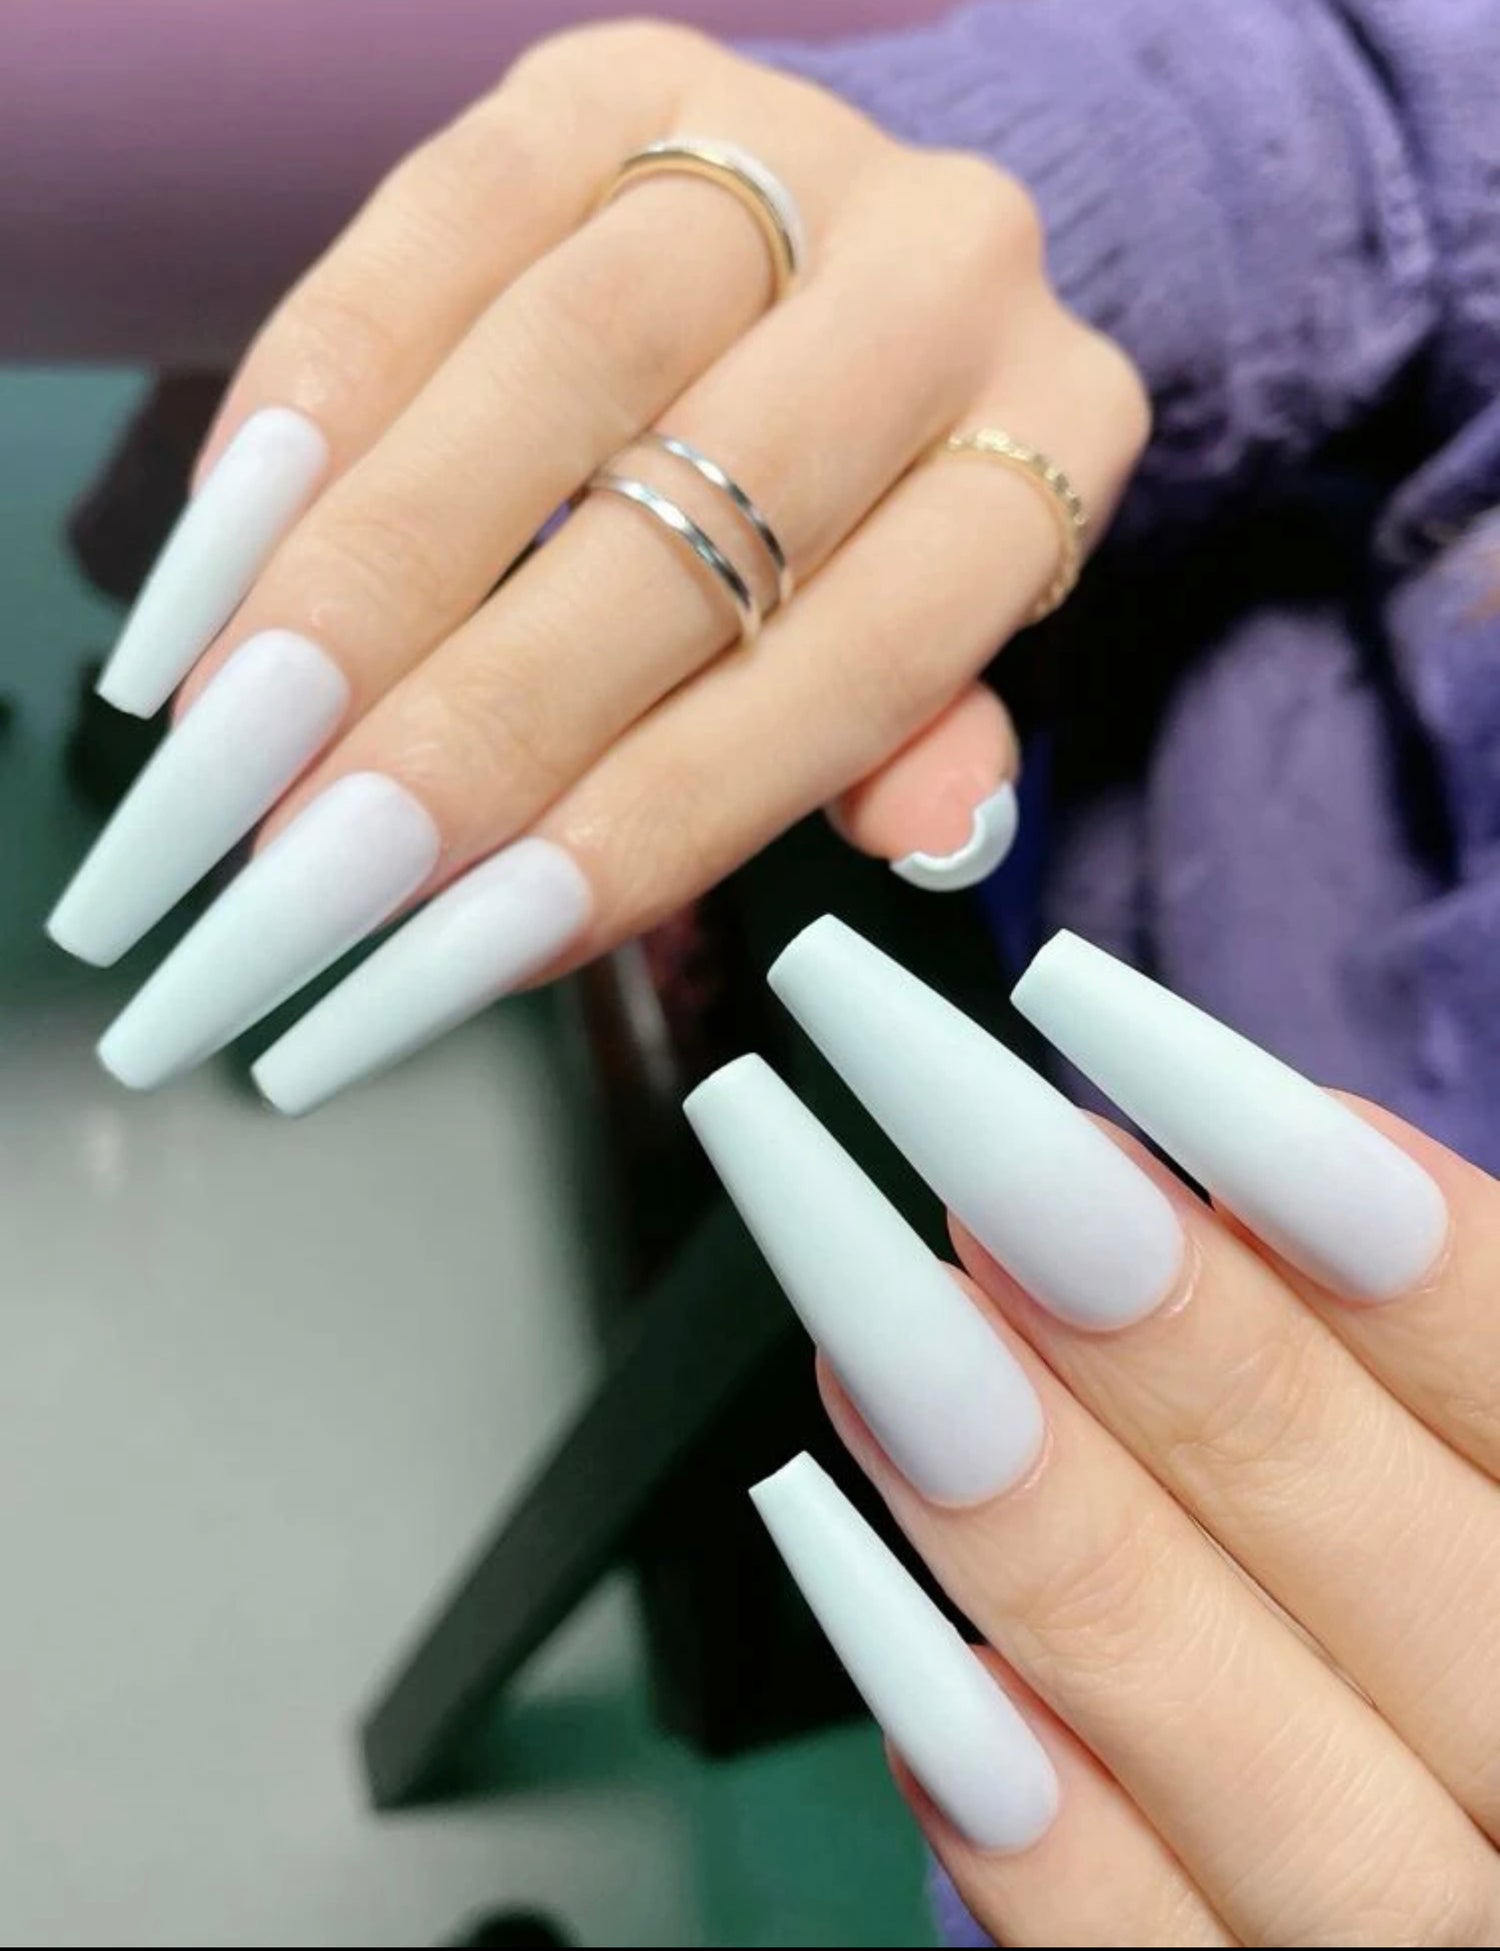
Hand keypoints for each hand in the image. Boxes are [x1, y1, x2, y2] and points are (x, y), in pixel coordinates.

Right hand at [49, 20, 1145, 1106]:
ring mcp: (777, 149)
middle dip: (488, 708)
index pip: (862, 662)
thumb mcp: (925, 617)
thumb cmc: (874, 492)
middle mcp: (938, 269)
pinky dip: (318, 400)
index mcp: (1046, 433)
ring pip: (557, 368)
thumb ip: (915, 729)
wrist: (850, 244)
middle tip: (324, 856)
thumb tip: (924, 828)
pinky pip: (435, 231)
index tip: (492, 933)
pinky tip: (230, 543)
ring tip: (241, 726)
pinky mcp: (609, 81)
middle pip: (700, 516)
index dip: (665, 811)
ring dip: (375, 568)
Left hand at [690, 921, 1499, 1947]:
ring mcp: (1397, 1928)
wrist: (1485, 1895)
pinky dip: (960, 1723)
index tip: (1083, 1005)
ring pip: (1182, 1688)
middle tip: (915, 1086)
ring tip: (849, 1272)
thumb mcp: (1493, 1452)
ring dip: (999, 1455)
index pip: (1493, 1347)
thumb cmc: (1480, 1618)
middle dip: (1098, 1263)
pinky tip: (832, 1529)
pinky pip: (1094, 1918)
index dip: (1278, 1157)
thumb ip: (1422, 1344)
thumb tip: (1215, 1159)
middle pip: (1314, 1490)